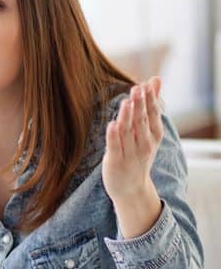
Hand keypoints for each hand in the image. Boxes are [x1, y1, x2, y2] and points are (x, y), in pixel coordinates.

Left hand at [101, 77, 163, 236]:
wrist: (131, 188)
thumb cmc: (138, 153)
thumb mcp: (148, 131)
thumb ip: (150, 105)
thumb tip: (155, 79)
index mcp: (153, 136)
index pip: (153, 115)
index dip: (150, 100)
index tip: (147, 84)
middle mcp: (144, 144)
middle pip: (141, 121)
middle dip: (140, 105)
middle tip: (137, 88)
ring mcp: (130, 154)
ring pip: (128, 133)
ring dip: (127, 117)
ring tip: (127, 102)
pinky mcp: (115, 161)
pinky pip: (115, 147)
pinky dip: (114, 136)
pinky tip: (112, 124)